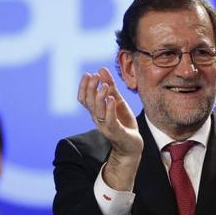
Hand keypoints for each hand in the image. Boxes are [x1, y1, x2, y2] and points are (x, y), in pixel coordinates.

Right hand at [78, 68, 143, 190]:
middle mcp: (98, 119)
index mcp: (96, 111)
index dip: (83, 87)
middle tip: (95, 76)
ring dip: (99, 97)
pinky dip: (109, 109)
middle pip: (88, 103)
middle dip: (90, 88)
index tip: (88, 74)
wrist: (132, 145)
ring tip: (105, 85)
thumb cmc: (123, 123)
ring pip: (97, 111)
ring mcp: (106, 126)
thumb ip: (110, 86)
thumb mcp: (117, 101)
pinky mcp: (116, 132)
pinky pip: (110, 121)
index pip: (83, 98)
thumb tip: (101, 69)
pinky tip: (112, 98)